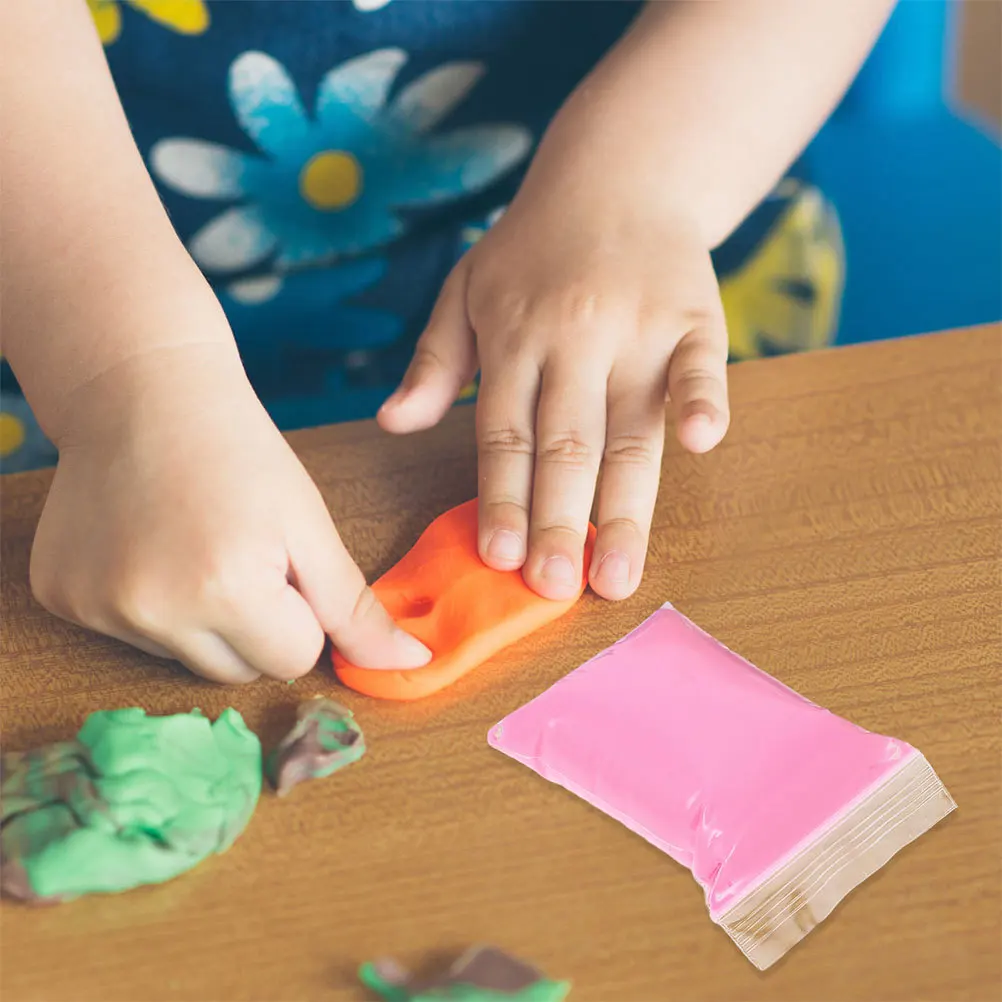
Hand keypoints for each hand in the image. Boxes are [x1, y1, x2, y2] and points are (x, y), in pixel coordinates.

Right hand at [31, 344, 430, 682]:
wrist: (142, 391)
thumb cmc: (241, 451)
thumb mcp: (310, 524)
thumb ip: (355, 607)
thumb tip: (412, 667)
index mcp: (226, 589)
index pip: (294, 660)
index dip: (301, 613)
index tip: (283, 562)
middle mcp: (153, 611)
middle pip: (240, 672)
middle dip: (256, 624)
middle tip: (240, 550)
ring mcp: (98, 607)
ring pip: (186, 660)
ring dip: (202, 619)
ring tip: (193, 543)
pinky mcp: (62, 597)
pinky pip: (133, 636)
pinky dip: (150, 604)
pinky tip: (147, 544)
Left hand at [378, 196, 728, 600]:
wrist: (619, 174)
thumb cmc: (533, 248)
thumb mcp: (466, 291)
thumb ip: (434, 361)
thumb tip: (392, 423)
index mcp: (515, 337)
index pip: (505, 436)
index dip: (503, 500)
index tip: (500, 562)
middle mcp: (574, 338)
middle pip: (566, 445)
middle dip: (559, 522)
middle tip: (554, 589)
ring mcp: (638, 329)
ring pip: (629, 431)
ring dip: (625, 506)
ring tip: (620, 573)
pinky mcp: (694, 318)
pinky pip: (700, 365)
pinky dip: (702, 401)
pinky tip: (703, 443)